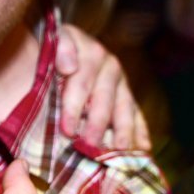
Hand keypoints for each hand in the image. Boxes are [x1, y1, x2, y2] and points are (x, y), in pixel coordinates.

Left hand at [56, 24, 148, 149]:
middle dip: (97, 123)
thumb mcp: (50, 43)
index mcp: (90, 53)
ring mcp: (121, 81)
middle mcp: (109, 65)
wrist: (59, 52)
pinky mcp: (127, 95)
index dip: (73, 107)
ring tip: (119, 149)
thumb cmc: (49, 53)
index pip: (81, 82)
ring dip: (123, 130)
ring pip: (124, 107)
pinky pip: (136, 114)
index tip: (67, 129)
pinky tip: (144, 148)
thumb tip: (69, 66)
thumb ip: (60, 49)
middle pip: (104, 98)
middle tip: (91, 145)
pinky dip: (140, 131)